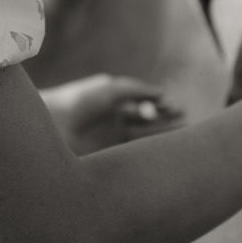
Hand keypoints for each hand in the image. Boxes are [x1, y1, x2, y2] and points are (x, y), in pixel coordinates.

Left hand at [40, 73, 183, 154]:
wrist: (56, 124)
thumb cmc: (82, 100)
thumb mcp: (112, 90)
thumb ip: (137, 91)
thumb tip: (162, 93)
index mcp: (114, 99)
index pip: (143, 101)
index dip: (159, 104)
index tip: (173, 106)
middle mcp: (115, 118)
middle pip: (145, 118)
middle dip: (164, 118)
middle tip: (184, 118)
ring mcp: (112, 136)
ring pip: (143, 134)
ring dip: (161, 133)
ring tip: (184, 134)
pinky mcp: (109, 152)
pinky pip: (134, 149)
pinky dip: (149, 148)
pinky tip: (164, 150)